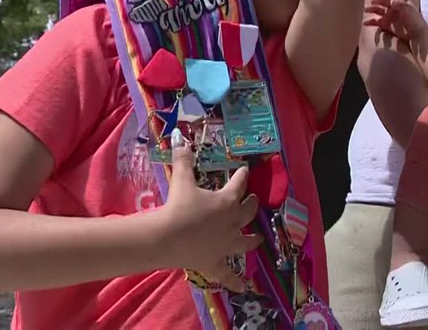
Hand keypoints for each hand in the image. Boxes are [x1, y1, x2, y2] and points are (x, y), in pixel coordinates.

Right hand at [158, 132, 261, 284]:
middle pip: (247, 212)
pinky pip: (228, 274)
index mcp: (226, 201)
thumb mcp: (181, 181)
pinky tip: (244, 288)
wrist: (168, 237)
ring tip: (259, 239)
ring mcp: (226, 244)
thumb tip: (179, 139)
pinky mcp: (216, 261)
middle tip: (253, 201)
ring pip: (246, 242)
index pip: (238, 185)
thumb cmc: (178, 207)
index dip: (241, 177)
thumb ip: (182, 160)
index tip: (244, 171)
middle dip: (251, 205)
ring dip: (253, 240)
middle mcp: (232, 222)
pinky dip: (236, 281)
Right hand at [364, 0, 427, 43]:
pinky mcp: (387, 25)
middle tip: (371, 2)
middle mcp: (394, 8)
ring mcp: (390, 17)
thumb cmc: (415, 22)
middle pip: (384, 2)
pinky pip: (377, 22)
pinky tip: (365, 23)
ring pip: (378, 11)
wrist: (417, 36)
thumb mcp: (409, 11)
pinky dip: (371, 22)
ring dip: (372, 10)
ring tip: (366, 10)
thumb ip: (400, 4)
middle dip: (377, 1)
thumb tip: (391, 0)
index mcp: (402, 2)